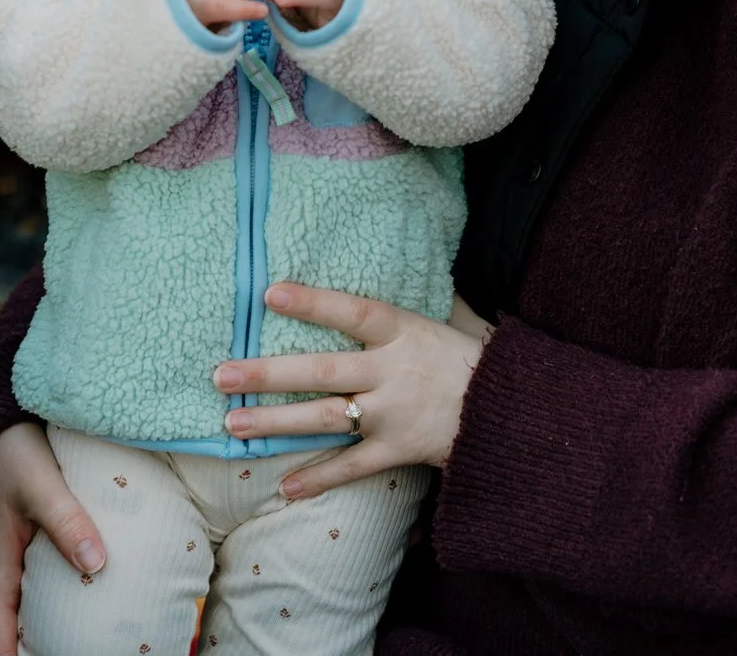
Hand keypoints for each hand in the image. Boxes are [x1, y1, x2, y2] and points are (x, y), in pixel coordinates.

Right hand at [0, 423, 104, 655]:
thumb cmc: (11, 450)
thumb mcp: (42, 485)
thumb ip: (68, 524)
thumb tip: (97, 565)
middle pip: (10, 631)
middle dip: (39, 645)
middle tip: (88, 646)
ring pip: (17, 608)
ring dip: (43, 620)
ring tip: (88, 630)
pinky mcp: (3, 549)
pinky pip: (22, 585)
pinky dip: (45, 595)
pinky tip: (76, 590)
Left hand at [210, 284, 491, 498]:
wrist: (514, 411)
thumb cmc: (472, 357)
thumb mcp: (447, 316)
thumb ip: (407, 302)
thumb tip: (400, 251)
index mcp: (402, 332)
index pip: (351, 311)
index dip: (312, 302)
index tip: (269, 292)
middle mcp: (391, 372)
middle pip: (321, 370)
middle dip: (267, 373)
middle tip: (222, 375)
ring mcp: (392, 414)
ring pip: (325, 417)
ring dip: (276, 421)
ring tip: (232, 424)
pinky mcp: (398, 450)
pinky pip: (352, 466)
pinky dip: (319, 478)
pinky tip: (284, 485)